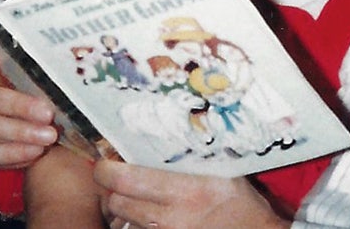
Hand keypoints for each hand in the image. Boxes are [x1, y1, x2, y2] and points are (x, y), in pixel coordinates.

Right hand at [0, 44, 59, 168]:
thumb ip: (39, 70)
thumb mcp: (38, 78)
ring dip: (17, 131)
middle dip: (15, 104)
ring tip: (47, 136)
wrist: (40, 129)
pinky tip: (33, 151)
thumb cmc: (39, 94)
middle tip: (47, 113)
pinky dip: (8, 153)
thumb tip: (65, 61)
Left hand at [94, 160, 288, 228]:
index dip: (107, 168)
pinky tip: (148, 215)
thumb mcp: (222, 170)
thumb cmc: (241, 203)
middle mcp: (171, 218)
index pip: (124, 179)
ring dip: (123, 209)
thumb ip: (192, 155)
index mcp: (186, 191)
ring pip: (123, 222)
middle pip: (115, 203)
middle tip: (119, 177)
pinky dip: (136, 224)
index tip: (109, 159)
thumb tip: (162, 129)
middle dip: (111, 189)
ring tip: (133, 196)